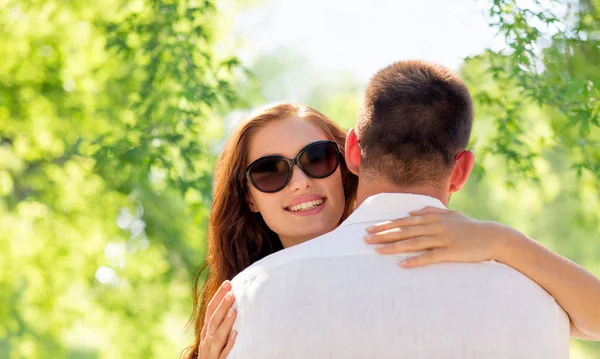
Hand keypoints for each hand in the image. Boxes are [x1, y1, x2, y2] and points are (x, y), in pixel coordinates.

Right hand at [198, 280, 236, 358]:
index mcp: (206, 331)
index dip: (218, 296)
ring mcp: (211, 352)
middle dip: (222, 306)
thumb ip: (221, 321)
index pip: (210, 310)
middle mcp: (206, 340)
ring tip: (234, 311)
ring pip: (217, 336)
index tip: (228, 283)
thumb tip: (233, 299)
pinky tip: (236, 335)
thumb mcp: (215, 336)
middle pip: (213, 320)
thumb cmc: (215, 352)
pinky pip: (223, 353)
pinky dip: (229, 344)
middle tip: (232, 293)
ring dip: (225, 323)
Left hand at [363, 206, 513, 267]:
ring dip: (394, 247)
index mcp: (433, 218)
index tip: (370, 229)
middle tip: (365, 239)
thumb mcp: (450, 214)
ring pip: (413, 243)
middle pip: (404, 231)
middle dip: (383, 235)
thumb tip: (411, 210)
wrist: (493, 237)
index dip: (386, 225)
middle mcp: (435, 226)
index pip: (404, 221)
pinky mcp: (451, 252)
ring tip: (377, 251)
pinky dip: (416, 261)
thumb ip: (430, 211)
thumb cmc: (469, 227)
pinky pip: (430, 257)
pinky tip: (403, 265)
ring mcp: (443, 239)